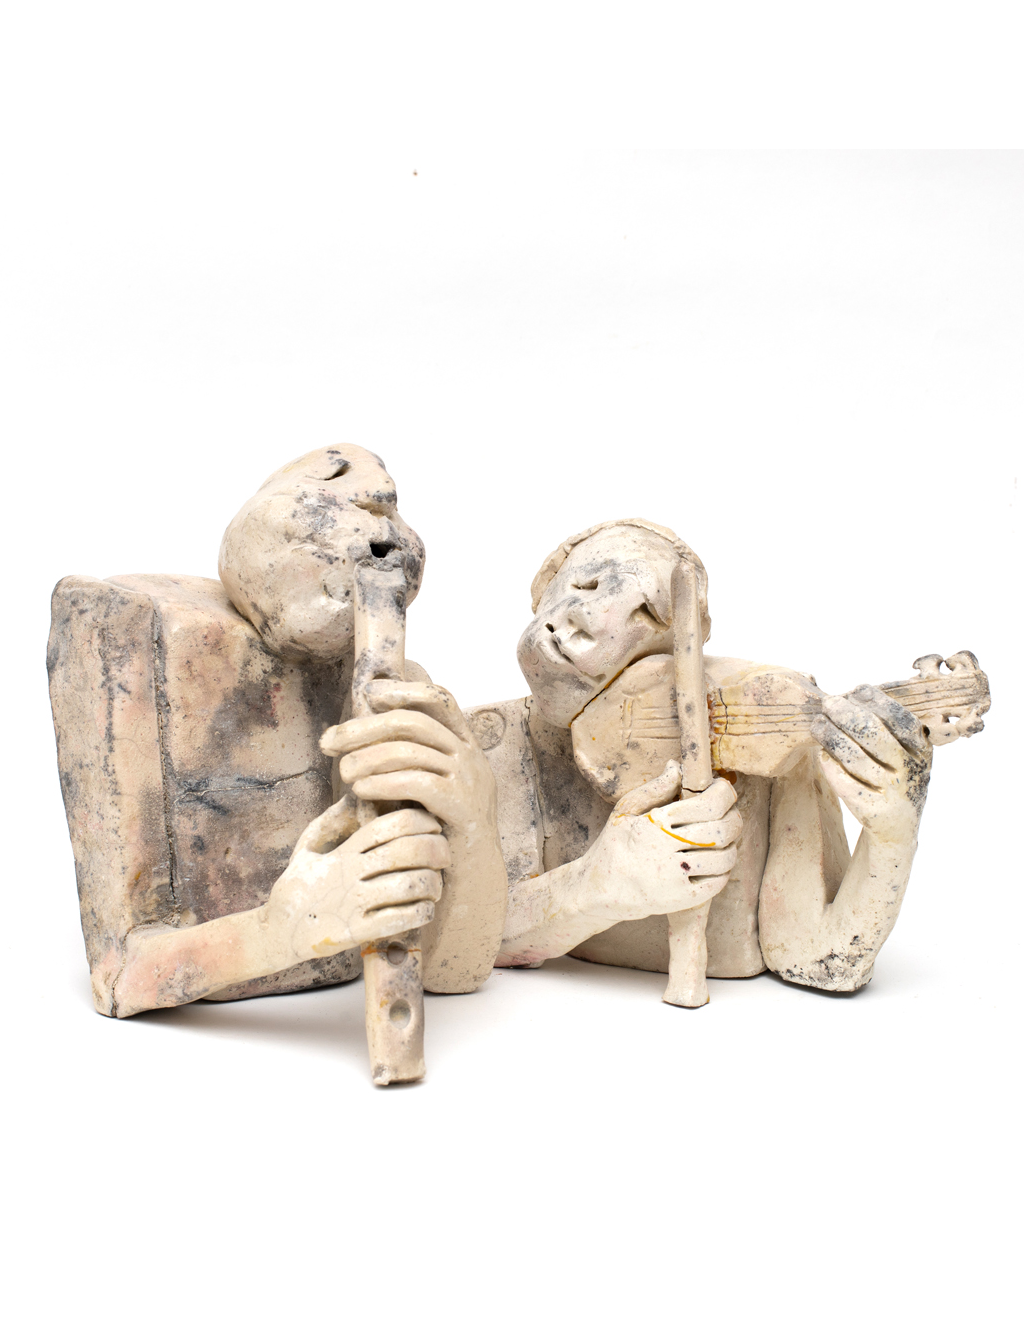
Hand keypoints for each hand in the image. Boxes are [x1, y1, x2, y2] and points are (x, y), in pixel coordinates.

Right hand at [264, 798, 448, 961]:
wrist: (277, 933)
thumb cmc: (298, 886)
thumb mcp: (307, 847)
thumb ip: (331, 820)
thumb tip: (355, 794)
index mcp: (342, 852)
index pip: (388, 825)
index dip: (419, 821)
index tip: (434, 824)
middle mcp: (349, 875)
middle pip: (405, 851)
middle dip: (435, 849)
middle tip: (445, 854)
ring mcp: (353, 904)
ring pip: (408, 885)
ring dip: (432, 883)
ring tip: (436, 885)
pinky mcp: (356, 933)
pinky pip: (400, 920)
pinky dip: (421, 912)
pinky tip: (425, 909)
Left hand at [320, 682, 496, 838]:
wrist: (471, 883)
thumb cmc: (436, 835)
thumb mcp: (424, 791)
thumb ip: (404, 763)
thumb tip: (358, 739)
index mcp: (465, 747)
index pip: (440, 700)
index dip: (405, 690)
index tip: (368, 694)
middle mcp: (472, 757)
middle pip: (415, 722)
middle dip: (366, 728)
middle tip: (329, 742)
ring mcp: (470, 781)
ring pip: (412, 751)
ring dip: (368, 758)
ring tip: (342, 772)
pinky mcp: (463, 807)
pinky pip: (417, 783)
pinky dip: (383, 783)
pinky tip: (360, 790)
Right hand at [581, 762, 741, 924]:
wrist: (599, 890)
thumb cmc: (614, 845)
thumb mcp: (626, 810)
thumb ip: (655, 788)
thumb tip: (678, 767)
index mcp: (655, 824)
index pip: (708, 805)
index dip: (725, 794)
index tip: (724, 789)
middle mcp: (666, 851)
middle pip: (722, 831)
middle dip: (735, 818)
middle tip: (731, 814)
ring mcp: (675, 878)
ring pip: (724, 858)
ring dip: (732, 845)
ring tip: (724, 838)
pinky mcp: (681, 900)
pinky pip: (717, 883)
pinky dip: (724, 869)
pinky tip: (716, 860)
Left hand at [811, 685, 931, 845]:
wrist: (898, 826)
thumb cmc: (895, 776)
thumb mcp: (904, 752)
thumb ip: (886, 727)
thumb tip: (850, 696)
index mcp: (922, 749)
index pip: (901, 719)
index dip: (878, 702)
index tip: (856, 691)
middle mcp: (911, 770)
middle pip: (874, 736)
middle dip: (847, 715)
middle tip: (828, 703)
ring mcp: (893, 792)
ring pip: (855, 758)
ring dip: (831, 736)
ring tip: (817, 724)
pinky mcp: (874, 811)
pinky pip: (845, 783)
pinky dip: (831, 766)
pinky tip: (822, 754)